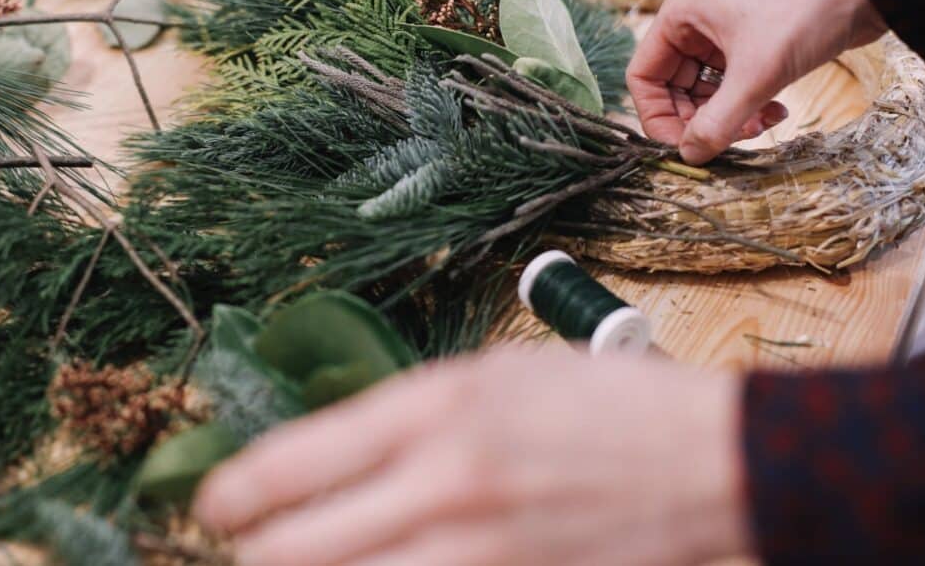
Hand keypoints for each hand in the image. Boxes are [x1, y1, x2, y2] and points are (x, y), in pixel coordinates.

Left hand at [193, 347, 749, 565]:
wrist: (710, 462)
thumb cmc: (601, 406)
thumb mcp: (492, 377)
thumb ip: (404, 418)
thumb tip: (323, 459)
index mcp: (435, 409)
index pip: (291, 463)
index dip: (232, 494)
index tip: (215, 507)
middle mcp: (444, 484)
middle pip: (295, 551)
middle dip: (254, 556)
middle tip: (249, 548)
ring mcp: (479, 555)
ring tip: (304, 562)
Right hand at [627, 0, 886, 164]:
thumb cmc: (804, 16)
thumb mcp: (756, 76)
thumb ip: (717, 122)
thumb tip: (689, 156)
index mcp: (680, 14)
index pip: (643, 76)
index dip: (657, 117)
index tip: (684, 146)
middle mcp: (694, 19)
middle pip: (673, 87)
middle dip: (700, 119)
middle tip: (731, 139)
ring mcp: (721, 30)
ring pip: (704, 89)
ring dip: (727, 115)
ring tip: (761, 125)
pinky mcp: (749, 40)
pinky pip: (730, 83)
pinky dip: (747, 103)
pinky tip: (776, 112)